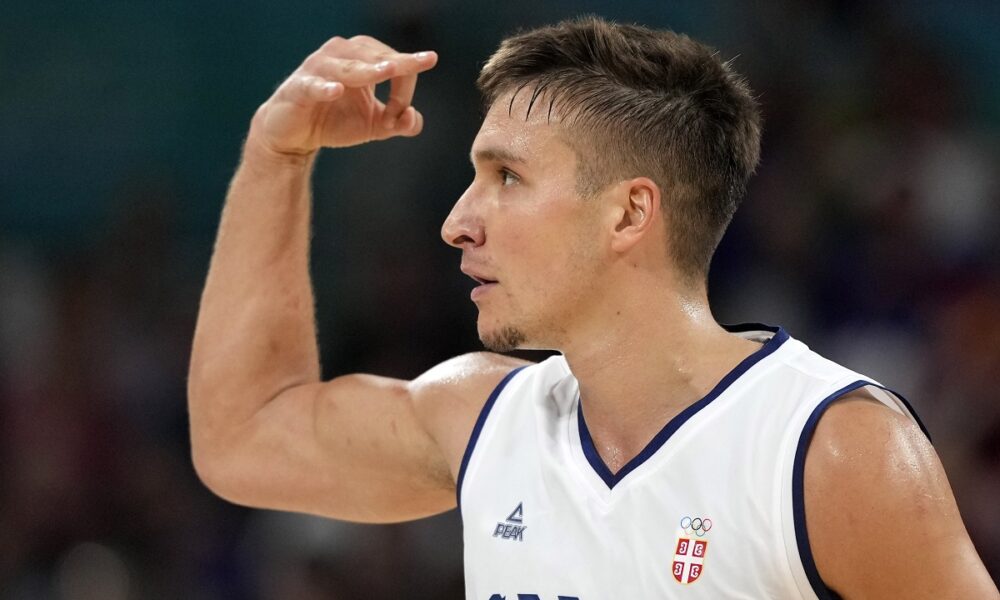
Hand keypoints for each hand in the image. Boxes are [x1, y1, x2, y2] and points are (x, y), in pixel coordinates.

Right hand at [250, 35, 437, 156]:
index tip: (399, 120)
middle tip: (408, 90)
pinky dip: (324, 87)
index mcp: (363, 57)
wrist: (294, 135)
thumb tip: (413, 119)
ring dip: (367, 70)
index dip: (404, 92)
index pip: (394, 62)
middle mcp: (341, 54)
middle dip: (395, 74)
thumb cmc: (336, 121)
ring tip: (387, 71)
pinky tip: (336, 90)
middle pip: (375, 55)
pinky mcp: (299, 88)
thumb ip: (401, 124)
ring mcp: (318, 69)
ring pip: (347, 67)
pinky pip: (313, 85)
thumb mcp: (375, 126)